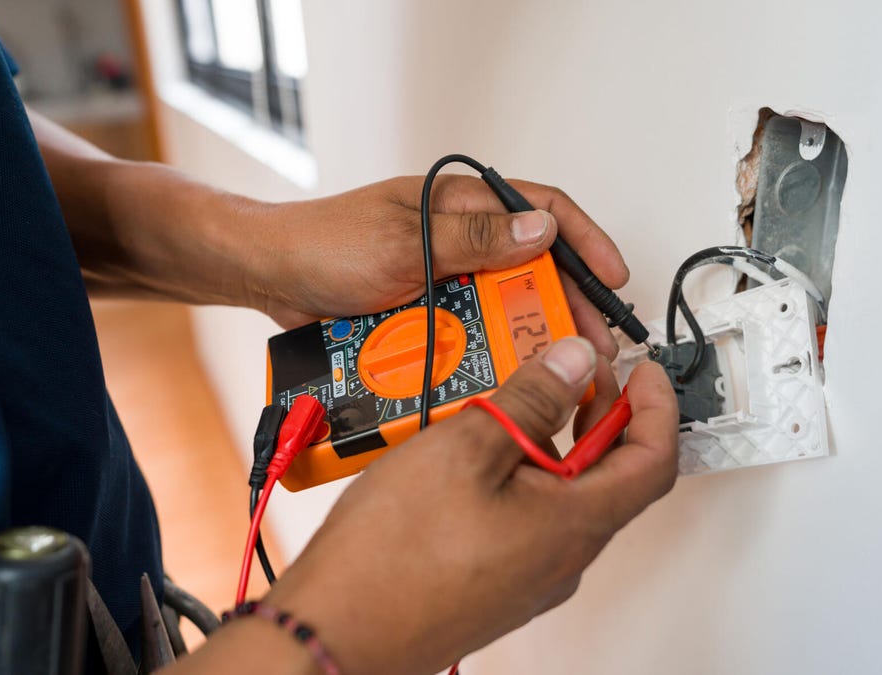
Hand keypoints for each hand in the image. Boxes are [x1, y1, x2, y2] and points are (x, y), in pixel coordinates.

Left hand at [242, 175, 629, 357]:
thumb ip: (475, 237)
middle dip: (567, 302)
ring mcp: (443, 278)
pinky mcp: (425, 313)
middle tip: (592, 342)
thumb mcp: (405, 239)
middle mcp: (458, 239)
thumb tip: (542, 232)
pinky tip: (503, 375)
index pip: (541, 209)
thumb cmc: (324, 244)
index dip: (585, 240)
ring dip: (528, 334)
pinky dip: (485, 352)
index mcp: (459, 204)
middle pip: (532, 267)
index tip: (613, 277)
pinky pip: (467, 333)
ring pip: (503, 306)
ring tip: (554, 367)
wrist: (269, 279)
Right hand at [253, 337, 677, 674]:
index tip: (644, 372)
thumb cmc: (394, 556)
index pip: (654, 460)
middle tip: (573, 373)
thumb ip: (531, 399)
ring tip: (509, 404)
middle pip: (610, 478)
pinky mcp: (494, 583)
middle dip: (599, 416)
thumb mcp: (467, 446)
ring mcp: (529, 576)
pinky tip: (474, 454)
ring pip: (564, 498)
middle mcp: (563, 557)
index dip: (658, 408)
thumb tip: (574, 364)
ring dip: (553, 444)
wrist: (336, 633)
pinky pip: (528, 520)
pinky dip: (520, 476)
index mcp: (575, 523)